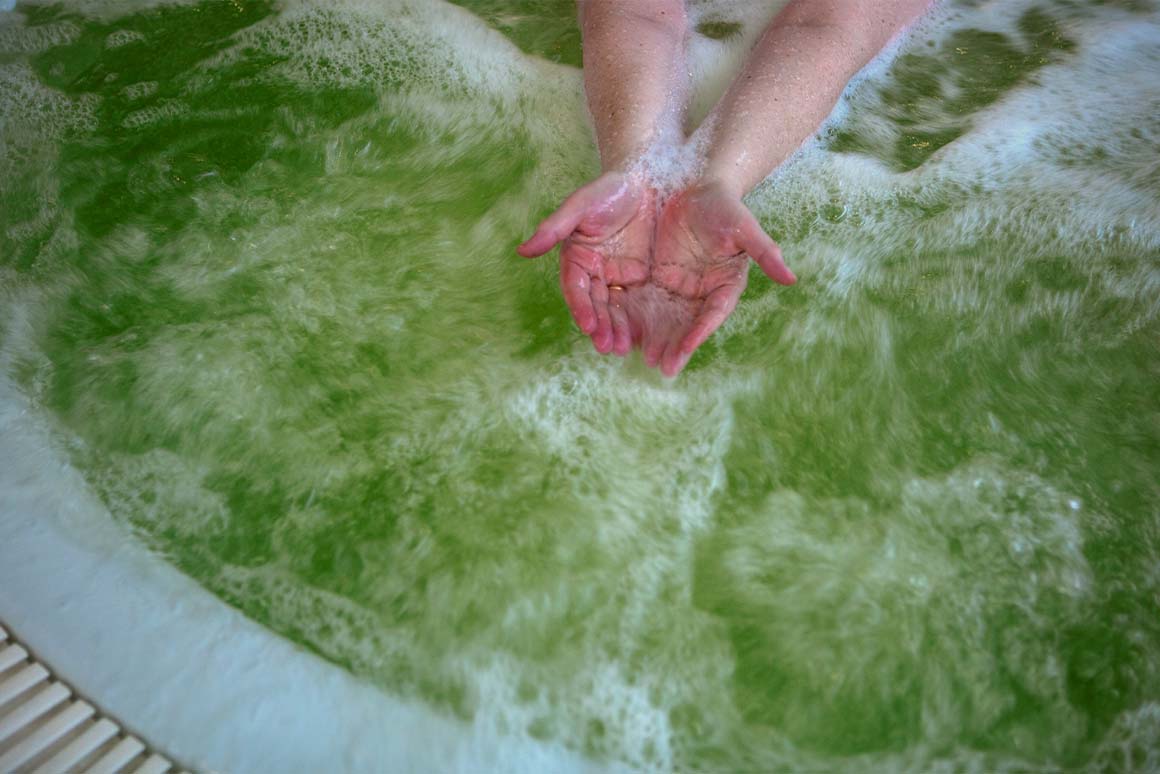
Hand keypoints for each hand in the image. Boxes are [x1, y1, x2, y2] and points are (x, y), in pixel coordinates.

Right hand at [518, 172, 655, 355]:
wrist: (645, 180)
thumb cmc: (608, 189)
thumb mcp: (579, 206)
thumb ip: (553, 229)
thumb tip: (522, 251)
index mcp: (576, 259)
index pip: (576, 288)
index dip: (581, 307)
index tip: (588, 325)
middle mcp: (594, 272)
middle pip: (595, 305)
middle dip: (601, 327)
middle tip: (608, 347)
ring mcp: (617, 277)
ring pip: (615, 309)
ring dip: (617, 329)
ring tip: (624, 349)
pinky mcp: (639, 277)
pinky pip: (638, 302)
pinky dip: (638, 320)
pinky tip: (644, 337)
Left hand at [643, 180, 795, 376]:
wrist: (698, 190)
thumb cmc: (726, 208)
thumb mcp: (745, 228)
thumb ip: (765, 253)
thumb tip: (792, 279)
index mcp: (725, 285)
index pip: (713, 314)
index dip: (700, 332)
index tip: (686, 348)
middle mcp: (702, 292)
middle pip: (688, 324)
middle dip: (675, 346)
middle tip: (662, 367)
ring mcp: (679, 287)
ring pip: (666, 318)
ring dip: (657, 339)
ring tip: (645, 359)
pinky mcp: (658, 278)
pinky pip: (646, 301)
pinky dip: (639, 318)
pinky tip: (627, 334)